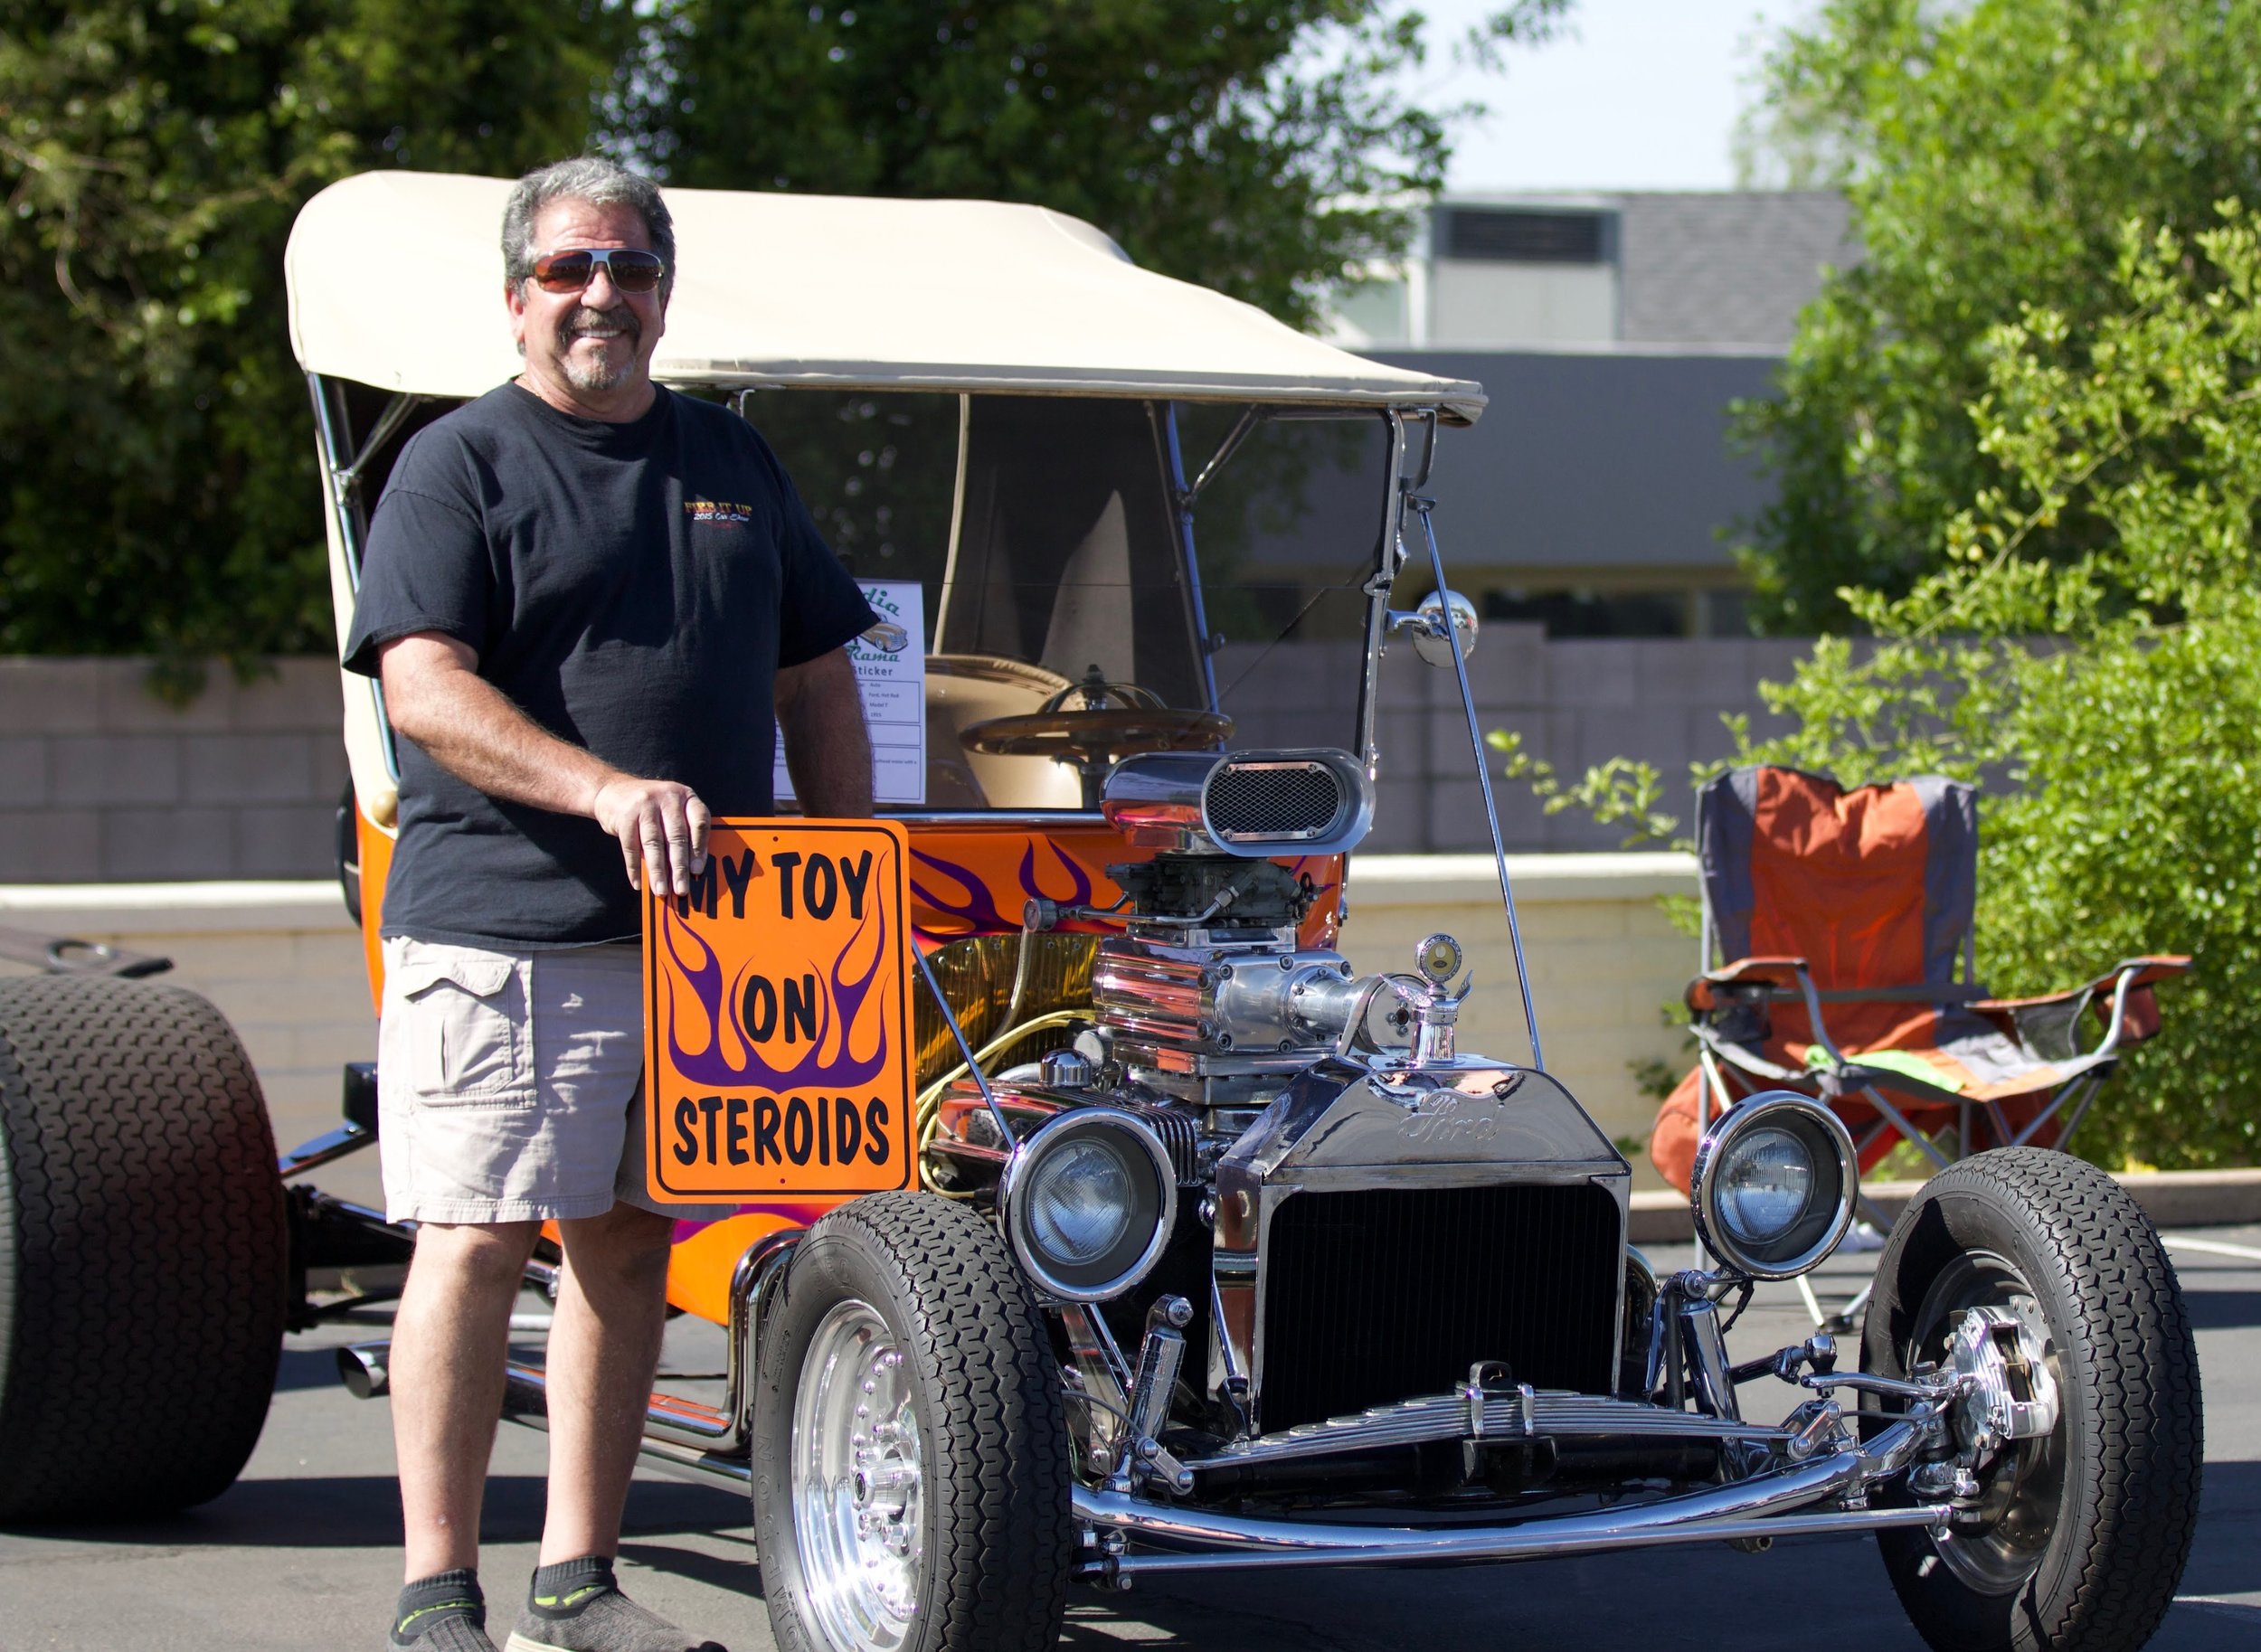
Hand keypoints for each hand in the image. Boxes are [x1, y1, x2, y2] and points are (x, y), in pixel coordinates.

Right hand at [590, 775, 709, 896]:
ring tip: (661, 890)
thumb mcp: (671, 811)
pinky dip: (634, 867)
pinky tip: (638, 883)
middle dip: (679, 867)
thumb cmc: (651, 808)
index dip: (700, 847)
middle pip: (676, 836)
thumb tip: (690, 871)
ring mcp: (645, 805)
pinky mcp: (625, 815)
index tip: (698, 871)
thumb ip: (683, 832)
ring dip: (658, 871)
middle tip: (681, 889)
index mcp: (686, 796)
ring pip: (654, 843)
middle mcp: (667, 797)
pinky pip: (631, 846)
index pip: (699, 822)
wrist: (612, 790)